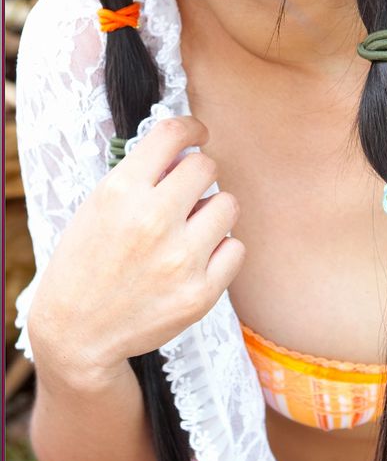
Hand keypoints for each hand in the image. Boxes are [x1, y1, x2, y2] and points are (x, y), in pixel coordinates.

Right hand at [28, 116, 244, 386]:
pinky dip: (221, 250)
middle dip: (198, 174)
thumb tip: (187, 150)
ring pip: (228, 204)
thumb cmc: (87, 263)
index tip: (197, 135)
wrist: (77, 333)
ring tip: (190, 229)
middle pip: (207, 166)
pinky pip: (236, 247)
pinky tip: (197, 259)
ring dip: (212, 211)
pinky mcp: (200, 292)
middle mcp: (153, 220)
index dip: (191, 128)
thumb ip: (141, 175)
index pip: (173, 133)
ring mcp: (180, 258)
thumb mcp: (98, 205)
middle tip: (186, 193)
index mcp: (121, 191)